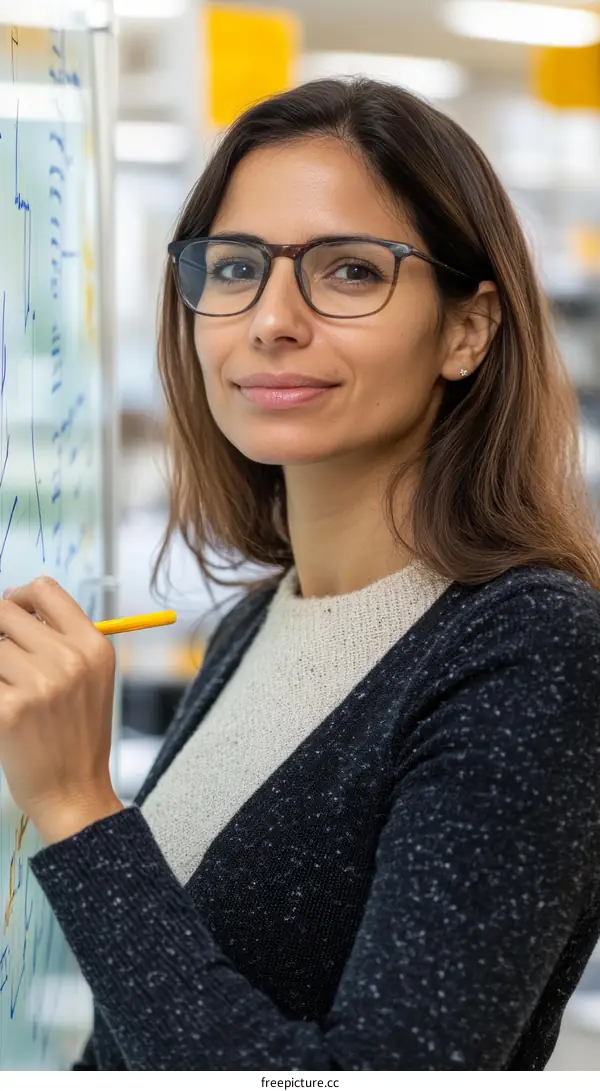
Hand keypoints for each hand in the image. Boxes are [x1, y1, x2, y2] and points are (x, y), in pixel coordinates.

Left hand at [0, 575, 122, 844]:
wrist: (73, 792)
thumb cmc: (76, 734)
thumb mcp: (90, 678)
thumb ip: (61, 638)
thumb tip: (11, 602)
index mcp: (93, 646)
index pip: (44, 589)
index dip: (20, 597)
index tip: (13, 616)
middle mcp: (69, 660)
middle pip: (5, 612)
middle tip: (7, 665)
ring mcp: (38, 684)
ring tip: (10, 691)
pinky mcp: (8, 711)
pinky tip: (5, 712)